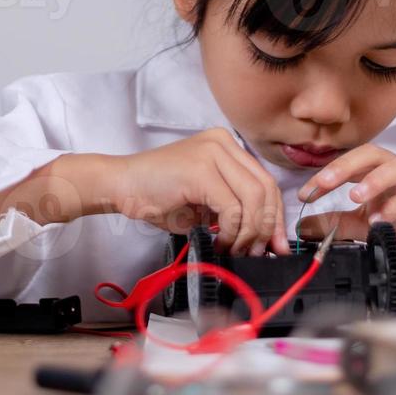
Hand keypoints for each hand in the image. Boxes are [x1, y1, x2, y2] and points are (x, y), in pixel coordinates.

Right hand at [86, 129, 290, 255]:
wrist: (119, 186)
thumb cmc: (156, 196)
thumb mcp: (204, 201)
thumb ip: (234, 209)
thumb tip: (264, 238)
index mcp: (227, 146)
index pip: (266, 181)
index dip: (276, 216)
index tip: (276, 244)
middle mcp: (223, 142)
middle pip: (266, 188)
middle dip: (268, 226)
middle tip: (260, 252)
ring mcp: (213, 152)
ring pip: (254, 198)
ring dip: (249, 232)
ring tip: (234, 249)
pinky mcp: (201, 169)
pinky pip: (232, 207)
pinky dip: (231, 231)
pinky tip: (219, 241)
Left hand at [295, 144, 395, 279]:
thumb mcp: (362, 225)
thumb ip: (334, 223)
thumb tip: (303, 226)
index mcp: (379, 172)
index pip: (349, 162)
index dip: (325, 173)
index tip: (305, 194)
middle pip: (372, 153)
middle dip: (344, 165)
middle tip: (323, 184)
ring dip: (374, 178)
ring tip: (354, 196)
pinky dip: (395, 205)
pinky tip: (379, 220)